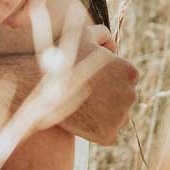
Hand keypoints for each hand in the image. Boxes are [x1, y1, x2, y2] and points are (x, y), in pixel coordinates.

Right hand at [54, 25, 137, 144]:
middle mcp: (130, 95)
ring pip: (118, 116)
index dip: (109, 77)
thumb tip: (114, 48)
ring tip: (83, 106)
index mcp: (129, 71)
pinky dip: (98, 130)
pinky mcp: (108, 136)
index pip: (126, 77)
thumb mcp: (83, 35)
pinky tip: (83, 120)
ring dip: (105, 114)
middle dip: (109, 96)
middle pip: (123, 97)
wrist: (38, 90)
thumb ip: (103, 34)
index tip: (92, 78)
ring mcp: (120, 118)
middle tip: (86, 93)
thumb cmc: (61, 59)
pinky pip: (108, 133)